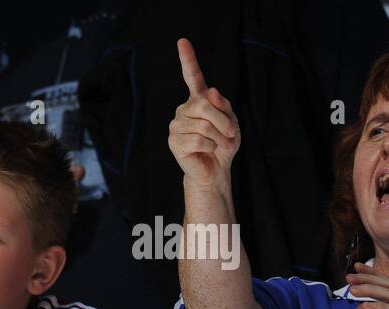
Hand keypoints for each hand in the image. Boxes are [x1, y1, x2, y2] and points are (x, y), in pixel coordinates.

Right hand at [168, 39, 239, 190]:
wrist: (215, 169)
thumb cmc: (224, 144)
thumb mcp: (231, 121)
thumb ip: (223, 105)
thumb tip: (209, 92)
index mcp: (198, 101)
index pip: (192, 77)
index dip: (188, 59)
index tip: (182, 42)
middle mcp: (184, 110)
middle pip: (204, 105)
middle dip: (223, 121)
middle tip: (231, 134)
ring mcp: (176, 126)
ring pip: (203, 125)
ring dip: (218, 137)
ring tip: (218, 145)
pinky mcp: (174, 142)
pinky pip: (198, 140)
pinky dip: (210, 147)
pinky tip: (206, 151)